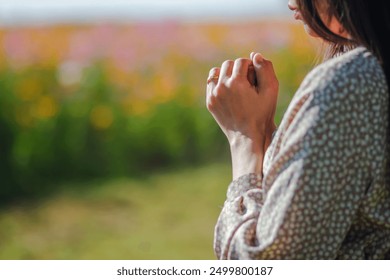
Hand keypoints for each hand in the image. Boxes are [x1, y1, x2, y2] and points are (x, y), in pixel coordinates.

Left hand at [206, 53, 277, 178]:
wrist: (247, 136)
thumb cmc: (262, 113)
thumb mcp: (270, 91)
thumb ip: (265, 69)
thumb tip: (254, 55)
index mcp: (236, 82)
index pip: (242, 61)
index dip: (251, 67)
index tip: (255, 78)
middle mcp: (222, 87)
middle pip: (228, 64)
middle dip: (238, 69)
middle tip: (247, 81)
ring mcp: (213, 95)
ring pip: (217, 72)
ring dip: (227, 74)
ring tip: (237, 84)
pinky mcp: (209, 102)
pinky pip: (211, 83)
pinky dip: (219, 83)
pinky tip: (228, 90)